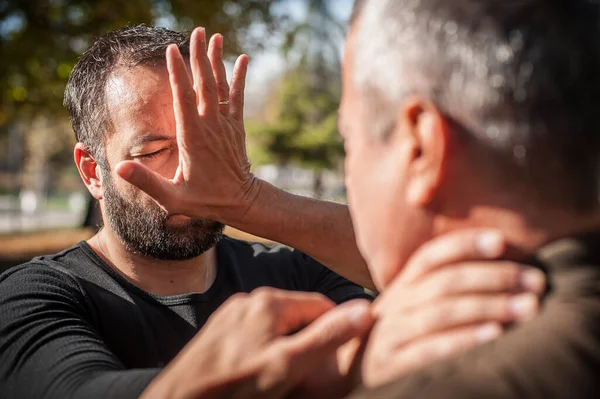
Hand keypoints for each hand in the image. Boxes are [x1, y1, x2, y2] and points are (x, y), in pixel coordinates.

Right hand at [115, 27, 257, 221]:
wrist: (241, 202)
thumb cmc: (205, 200)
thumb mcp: (172, 197)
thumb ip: (146, 182)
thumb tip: (119, 168)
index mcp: (193, 138)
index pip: (184, 99)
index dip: (178, 73)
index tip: (172, 50)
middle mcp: (211, 127)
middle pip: (205, 85)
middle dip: (199, 57)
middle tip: (196, 31)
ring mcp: (226, 125)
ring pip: (221, 87)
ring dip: (217, 61)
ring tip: (215, 36)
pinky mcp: (236, 127)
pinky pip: (237, 97)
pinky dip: (239, 78)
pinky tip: (242, 59)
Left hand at [141, 288, 373, 398]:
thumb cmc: (232, 389)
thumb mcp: (288, 366)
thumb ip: (328, 337)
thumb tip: (366, 310)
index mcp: (269, 301)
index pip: (321, 307)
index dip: (334, 333)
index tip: (335, 362)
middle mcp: (249, 300)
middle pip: (298, 317)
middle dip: (308, 344)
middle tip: (305, 377)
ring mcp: (231, 315)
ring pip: (277, 328)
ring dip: (287, 350)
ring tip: (282, 380)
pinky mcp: (219, 332)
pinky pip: (255, 337)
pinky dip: (265, 353)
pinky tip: (258, 376)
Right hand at [353, 229, 545, 387]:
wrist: (352, 371)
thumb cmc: (395, 335)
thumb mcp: (408, 306)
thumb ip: (438, 287)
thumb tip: (496, 268)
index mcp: (402, 286)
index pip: (430, 257)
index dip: (464, 245)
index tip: (500, 240)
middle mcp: (396, 305)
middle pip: (444, 282)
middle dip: (493, 277)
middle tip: (535, 281)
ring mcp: (391, 334)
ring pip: (441, 312)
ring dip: (488, 307)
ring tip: (527, 307)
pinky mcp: (392, 365)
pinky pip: (429, 349)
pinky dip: (463, 340)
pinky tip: (494, 336)